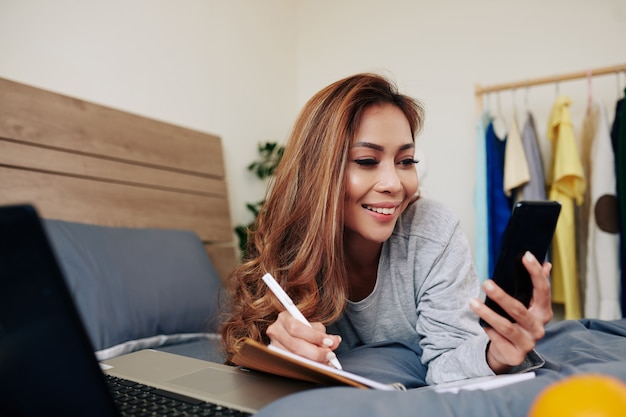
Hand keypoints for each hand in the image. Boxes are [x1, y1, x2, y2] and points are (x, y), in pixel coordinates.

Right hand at [265, 310, 341, 365]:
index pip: (297, 328)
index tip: (329, 342)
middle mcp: (276, 332)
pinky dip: (308, 367)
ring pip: (293, 358)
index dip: (314, 336)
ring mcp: (274, 347)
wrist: (291, 333)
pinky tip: (319, 365)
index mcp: (284, 318)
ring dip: (313, 362)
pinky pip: (293, 366)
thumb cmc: (302, 328)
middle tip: (330, 354)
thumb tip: (334, 341)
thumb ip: (323, 333)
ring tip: (326, 361)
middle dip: (316, 352)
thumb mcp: (313, 325)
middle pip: (295, 345)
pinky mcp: (276, 359)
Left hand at [469, 251, 552, 372]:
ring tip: (472, 302)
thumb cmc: (517, 323)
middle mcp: (538, 328)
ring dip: (487, 313)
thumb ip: (535, 286)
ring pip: (505, 326)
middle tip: (486, 283)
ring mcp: (528, 343)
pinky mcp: (515, 355)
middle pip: (519, 310)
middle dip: (501, 296)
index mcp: (543, 312)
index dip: (536, 273)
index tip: (526, 256)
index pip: (543, 290)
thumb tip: (546, 264)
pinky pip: (497, 339)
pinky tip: (481, 324)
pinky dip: (488, 330)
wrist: (509, 352)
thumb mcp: (527, 305)